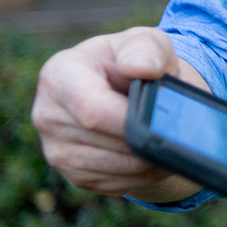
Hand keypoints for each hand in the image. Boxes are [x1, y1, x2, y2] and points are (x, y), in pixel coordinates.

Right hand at [31, 27, 206, 202]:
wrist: (122, 88)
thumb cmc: (133, 60)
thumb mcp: (144, 42)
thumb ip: (146, 49)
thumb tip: (144, 68)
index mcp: (59, 74)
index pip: (92, 109)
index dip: (130, 120)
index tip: (159, 118)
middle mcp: (48, 114)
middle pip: (108, 142)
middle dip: (147, 140)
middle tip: (178, 133)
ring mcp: (56, 149)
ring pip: (115, 168)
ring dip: (150, 161)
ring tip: (168, 141)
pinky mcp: (72, 175)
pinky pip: (115, 184)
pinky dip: (143, 176)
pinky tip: (153, 157)